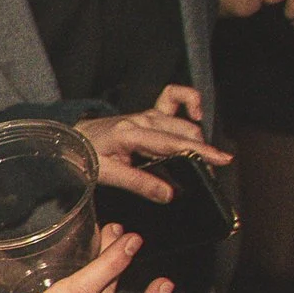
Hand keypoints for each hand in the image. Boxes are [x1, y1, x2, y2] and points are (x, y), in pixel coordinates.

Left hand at [75, 91, 224, 200]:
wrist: (72, 138)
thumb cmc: (85, 155)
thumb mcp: (106, 173)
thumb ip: (137, 183)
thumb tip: (167, 194)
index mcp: (131, 133)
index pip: (172, 143)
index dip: (199, 151)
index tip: (221, 159)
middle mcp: (142, 120)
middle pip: (184, 133)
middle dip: (200, 152)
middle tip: (207, 173)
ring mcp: (147, 115)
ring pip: (183, 124)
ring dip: (195, 140)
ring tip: (201, 160)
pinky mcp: (148, 113)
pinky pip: (173, 98)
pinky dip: (189, 102)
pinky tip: (196, 114)